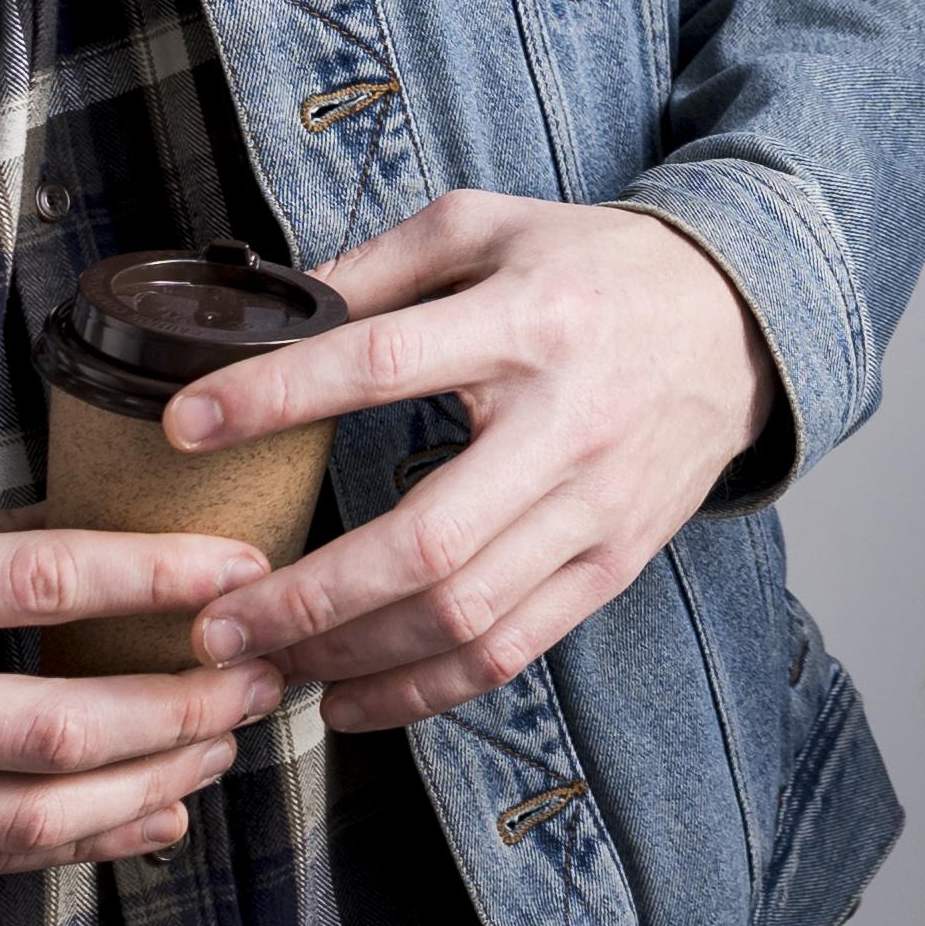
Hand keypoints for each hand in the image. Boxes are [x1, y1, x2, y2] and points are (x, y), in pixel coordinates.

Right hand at [0, 489, 289, 897]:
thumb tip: (101, 530)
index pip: (38, 583)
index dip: (157, 578)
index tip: (242, 564)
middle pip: (61, 724)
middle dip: (186, 701)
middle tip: (262, 668)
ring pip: (43, 813)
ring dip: (157, 777)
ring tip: (226, 736)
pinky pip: (2, 859)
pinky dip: (94, 839)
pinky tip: (157, 808)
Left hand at [175, 194, 773, 731]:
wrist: (740, 324)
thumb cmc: (598, 270)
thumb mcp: (491, 224)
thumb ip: (382, 263)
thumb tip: (274, 304)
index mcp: (525, 323)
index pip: (382, 364)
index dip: (278, 397)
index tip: (184, 425)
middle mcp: (563, 429)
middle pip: (424, 542)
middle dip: (306, 598)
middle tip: (213, 625)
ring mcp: (593, 511)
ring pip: (462, 616)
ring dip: (350, 658)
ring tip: (263, 667)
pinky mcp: (610, 566)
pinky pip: (510, 651)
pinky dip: (422, 691)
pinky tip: (349, 701)